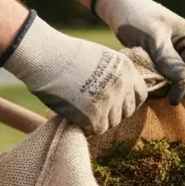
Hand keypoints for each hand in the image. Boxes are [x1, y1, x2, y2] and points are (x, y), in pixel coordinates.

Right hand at [0, 12, 148, 134]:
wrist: (43, 56)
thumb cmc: (65, 56)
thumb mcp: (101, 58)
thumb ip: (115, 75)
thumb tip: (121, 96)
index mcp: (127, 69)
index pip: (140, 96)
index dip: (127, 101)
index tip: (115, 103)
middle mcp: (122, 85)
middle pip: (126, 112)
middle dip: (112, 112)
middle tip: (92, 107)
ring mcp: (110, 101)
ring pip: (111, 123)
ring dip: (98, 120)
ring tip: (80, 108)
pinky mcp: (94, 115)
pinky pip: (97, 129)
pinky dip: (87, 126)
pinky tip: (75, 115)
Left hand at [92, 0, 184, 103]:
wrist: (117, 7)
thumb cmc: (136, 16)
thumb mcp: (153, 37)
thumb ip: (167, 58)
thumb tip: (182, 79)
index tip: (173, 99)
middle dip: (172, 85)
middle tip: (154, 93)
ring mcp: (174, 55)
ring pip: (172, 78)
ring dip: (160, 84)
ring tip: (145, 85)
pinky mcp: (160, 60)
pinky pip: (161, 76)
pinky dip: (153, 80)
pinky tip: (142, 80)